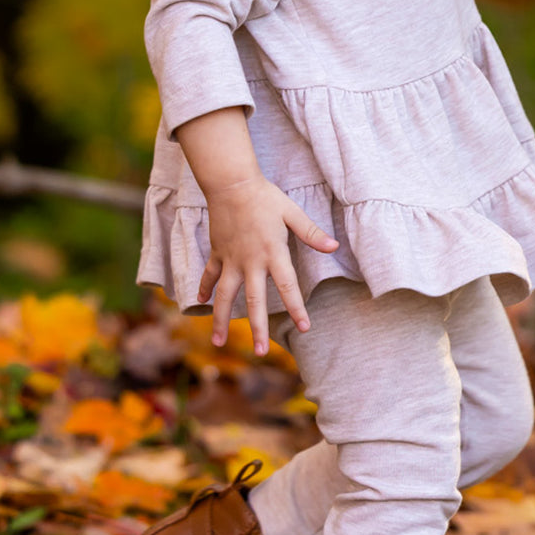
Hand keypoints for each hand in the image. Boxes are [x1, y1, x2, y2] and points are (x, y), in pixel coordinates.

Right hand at [198, 174, 338, 357]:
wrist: (230, 183)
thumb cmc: (264, 196)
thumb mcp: (291, 212)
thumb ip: (311, 232)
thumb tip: (333, 246)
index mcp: (273, 253)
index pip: (288, 286)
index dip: (297, 308)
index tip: (305, 327)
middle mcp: (250, 262)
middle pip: (254, 301)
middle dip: (257, 327)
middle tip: (258, 352)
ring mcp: (231, 259)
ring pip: (225, 296)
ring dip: (221, 319)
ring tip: (218, 342)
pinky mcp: (218, 253)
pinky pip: (210, 275)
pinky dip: (205, 289)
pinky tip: (201, 303)